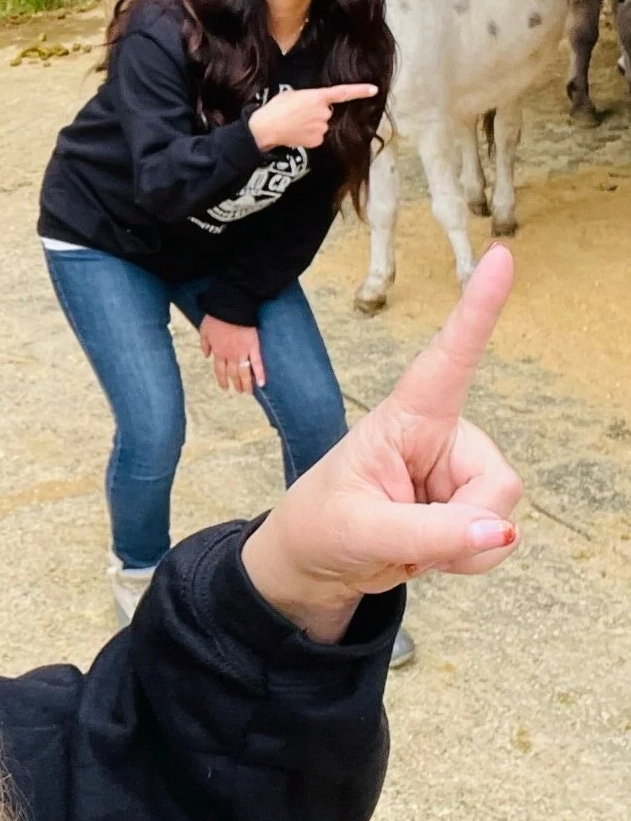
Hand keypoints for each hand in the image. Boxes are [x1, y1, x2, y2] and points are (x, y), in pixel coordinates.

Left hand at [199, 314, 263, 394]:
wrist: (231, 309)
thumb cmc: (216, 318)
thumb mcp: (204, 330)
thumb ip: (204, 344)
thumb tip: (206, 356)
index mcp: (218, 351)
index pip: (220, 370)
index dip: (222, 380)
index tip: (224, 387)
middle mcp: (230, 355)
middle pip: (233, 374)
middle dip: (236, 384)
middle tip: (239, 391)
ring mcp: (243, 352)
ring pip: (245, 372)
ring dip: (246, 384)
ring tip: (248, 392)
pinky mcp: (254, 347)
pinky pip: (258, 363)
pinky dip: (260, 374)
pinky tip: (262, 384)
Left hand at [241, 243, 521, 642]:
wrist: (315, 563)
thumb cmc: (322, 527)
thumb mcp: (361, 532)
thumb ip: (430, 535)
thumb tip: (503, 532)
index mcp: (405, 418)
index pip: (448, 358)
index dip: (478, 308)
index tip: (502, 257)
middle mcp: (441, 434)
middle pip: (496, 481)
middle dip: (465, 526)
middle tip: (407, 538)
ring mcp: (457, 470)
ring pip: (501, 513)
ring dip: (463, 547)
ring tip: (408, 541)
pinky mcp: (467, 503)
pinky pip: (496, 538)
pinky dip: (468, 557)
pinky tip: (429, 551)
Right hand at [248, 83, 377, 151]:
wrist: (266, 129)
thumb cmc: (275, 108)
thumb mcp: (292, 94)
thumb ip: (308, 97)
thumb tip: (312, 104)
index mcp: (317, 97)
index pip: (343, 93)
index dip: (360, 91)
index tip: (374, 89)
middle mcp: (323, 113)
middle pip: (327, 112)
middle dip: (317, 113)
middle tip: (299, 113)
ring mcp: (322, 128)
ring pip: (322, 125)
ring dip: (312, 124)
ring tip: (295, 123)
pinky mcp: (317, 140)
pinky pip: (317, 136)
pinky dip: (309, 135)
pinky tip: (296, 133)